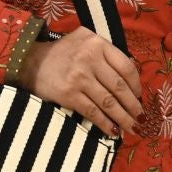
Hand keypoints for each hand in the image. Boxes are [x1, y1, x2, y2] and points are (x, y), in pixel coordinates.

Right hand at [13, 27, 143, 136]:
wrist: (30, 61)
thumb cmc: (62, 52)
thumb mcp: (85, 40)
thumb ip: (106, 52)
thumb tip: (131, 74)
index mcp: (98, 43)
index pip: (126, 66)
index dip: (136, 85)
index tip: (139, 97)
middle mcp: (90, 58)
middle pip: (119, 87)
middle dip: (133, 106)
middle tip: (141, 118)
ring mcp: (80, 77)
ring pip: (108, 102)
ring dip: (123, 118)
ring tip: (132, 128)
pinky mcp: (69, 94)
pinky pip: (92, 112)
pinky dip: (105, 123)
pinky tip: (112, 131)